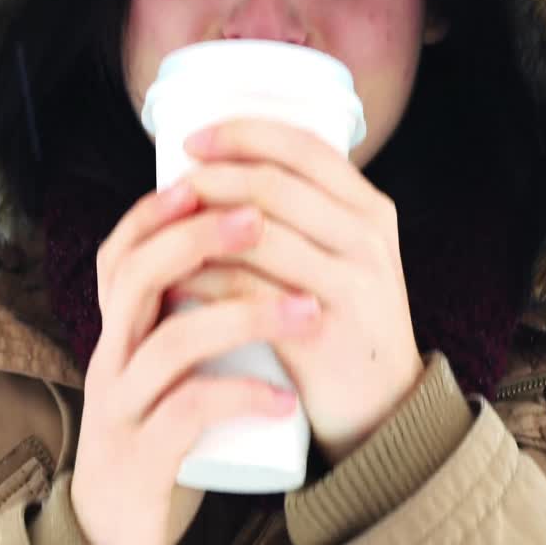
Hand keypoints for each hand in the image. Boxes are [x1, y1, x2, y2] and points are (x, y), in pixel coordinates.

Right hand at [71, 182, 315, 544]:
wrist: (117, 522)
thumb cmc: (160, 427)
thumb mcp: (165, 362)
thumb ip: (186, 311)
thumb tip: (247, 239)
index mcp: (119, 329)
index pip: (121, 251)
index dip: (156, 210)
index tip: (205, 175)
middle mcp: (111, 358)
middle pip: (135, 278)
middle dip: (197, 238)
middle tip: (260, 221)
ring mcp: (123, 408)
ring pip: (169, 344)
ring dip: (242, 316)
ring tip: (306, 311)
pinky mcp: (142, 458)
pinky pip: (186, 416)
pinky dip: (240, 397)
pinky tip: (283, 397)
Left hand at [175, 118, 424, 464]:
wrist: (384, 410)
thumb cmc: (344, 322)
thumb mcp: (345, 257)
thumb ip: (305, 215)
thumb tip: (219, 169)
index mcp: (370, 209)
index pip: (303, 148)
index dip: (243, 134)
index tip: (192, 140)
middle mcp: (367, 239)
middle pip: (273, 186)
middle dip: (211, 179)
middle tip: (170, 190)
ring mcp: (350, 286)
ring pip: (256, 235)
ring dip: (198, 228)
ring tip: (162, 233)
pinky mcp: (322, 333)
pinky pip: (246, 291)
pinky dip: (202, 279)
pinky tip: (174, 280)